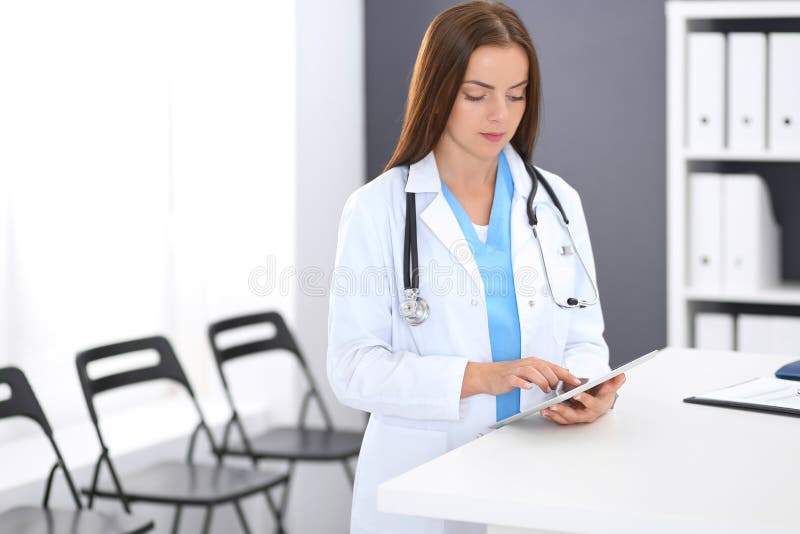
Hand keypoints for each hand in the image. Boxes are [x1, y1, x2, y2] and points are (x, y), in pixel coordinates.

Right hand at [461, 357, 581, 397]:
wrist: (487, 375)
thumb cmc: (509, 374)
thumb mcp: (530, 370)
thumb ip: (547, 370)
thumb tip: (565, 370)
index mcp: (534, 363)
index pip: (553, 367)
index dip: (566, 374)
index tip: (577, 382)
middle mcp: (527, 364)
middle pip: (545, 368)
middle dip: (555, 378)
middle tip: (559, 389)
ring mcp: (516, 371)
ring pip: (533, 372)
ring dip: (542, 381)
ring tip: (547, 389)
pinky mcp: (507, 378)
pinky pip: (516, 380)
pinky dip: (523, 383)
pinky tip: (528, 387)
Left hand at [540, 373, 625, 424]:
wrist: (601, 401)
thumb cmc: (603, 393)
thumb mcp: (610, 386)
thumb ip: (615, 381)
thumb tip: (621, 374)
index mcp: (597, 406)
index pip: (591, 403)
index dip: (584, 399)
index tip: (576, 394)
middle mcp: (587, 414)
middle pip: (575, 415)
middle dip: (564, 411)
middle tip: (553, 405)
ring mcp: (578, 417)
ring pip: (566, 419)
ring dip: (555, 415)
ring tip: (544, 409)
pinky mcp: (570, 418)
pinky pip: (560, 419)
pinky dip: (552, 416)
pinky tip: (544, 412)